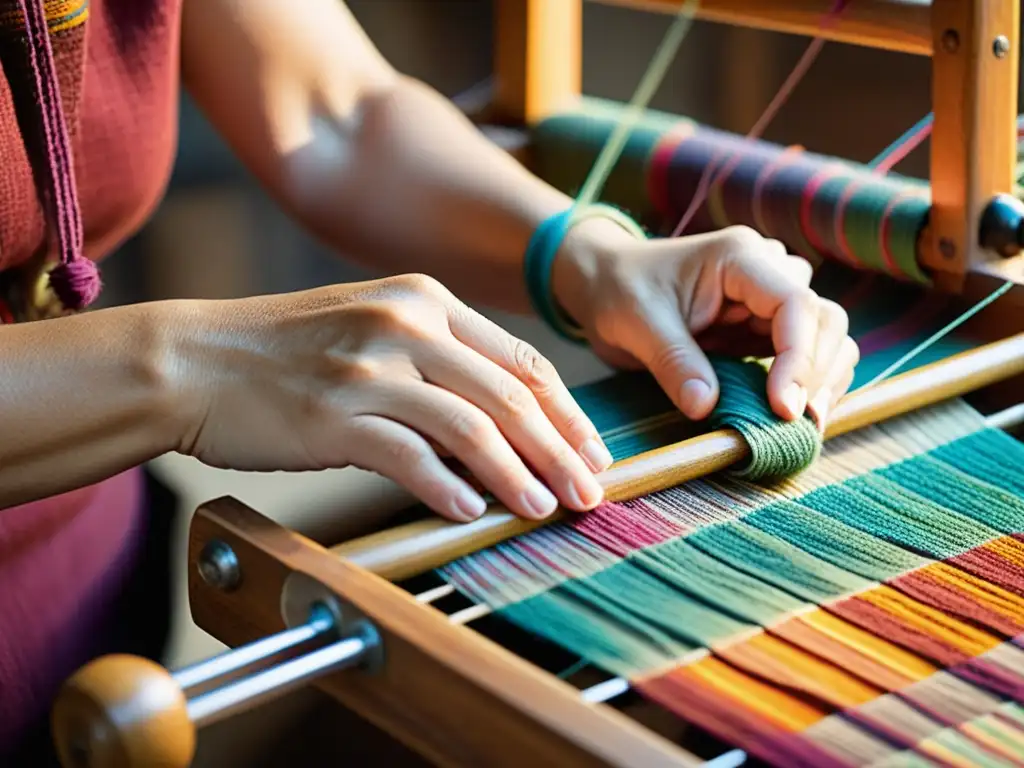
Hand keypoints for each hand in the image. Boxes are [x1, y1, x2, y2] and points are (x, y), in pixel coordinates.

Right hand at [174, 274, 611, 522]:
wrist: (195, 360)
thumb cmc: (287, 351)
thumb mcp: (370, 326)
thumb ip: (437, 359)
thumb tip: (501, 421)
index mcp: (424, 300)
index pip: (520, 361)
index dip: (565, 412)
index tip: (592, 452)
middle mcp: (405, 325)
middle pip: (508, 395)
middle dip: (559, 450)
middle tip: (589, 492)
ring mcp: (369, 367)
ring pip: (470, 426)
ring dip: (516, 475)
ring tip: (542, 510)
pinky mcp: (333, 414)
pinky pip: (408, 455)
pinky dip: (445, 487)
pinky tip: (470, 512)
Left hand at [553, 221, 859, 427]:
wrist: (604, 282)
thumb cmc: (618, 289)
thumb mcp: (637, 324)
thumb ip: (674, 363)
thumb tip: (706, 407)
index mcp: (740, 258)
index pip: (795, 303)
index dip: (800, 357)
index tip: (784, 407)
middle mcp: (766, 273)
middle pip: (824, 319)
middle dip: (819, 372)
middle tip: (798, 424)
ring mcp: (766, 302)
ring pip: (825, 337)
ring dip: (822, 381)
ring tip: (804, 425)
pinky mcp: (760, 330)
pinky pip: (802, 356)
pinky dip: (807, 384)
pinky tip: (792, 415)